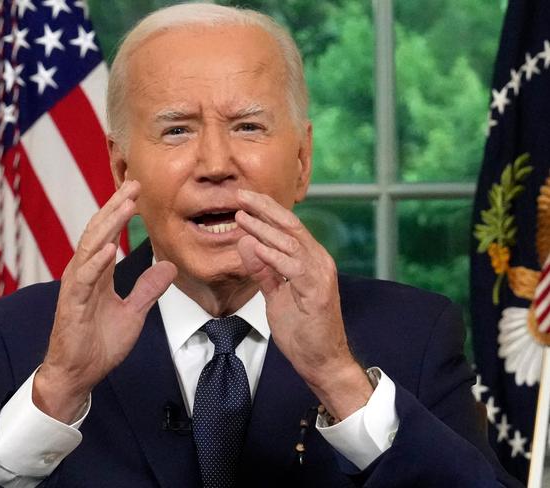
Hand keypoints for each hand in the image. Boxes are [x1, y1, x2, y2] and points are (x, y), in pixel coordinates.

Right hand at [34, 180, 176, 421]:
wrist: (79, 374)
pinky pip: (84, 279)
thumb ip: (148, 289)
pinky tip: (110, 248)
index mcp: (97, 274)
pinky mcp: (71, 305)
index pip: (108, 235)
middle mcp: (84, 274)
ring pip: (91, 248)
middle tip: (134, 184)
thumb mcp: (133, 313)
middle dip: (116, 207)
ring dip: (108, 225)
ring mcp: (76, 288)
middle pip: (99, 232)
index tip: (137, 191)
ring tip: (125, 204)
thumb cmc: (99, 344)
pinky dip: (96, 262)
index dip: (121, 212)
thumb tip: (169, 266)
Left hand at [235, 189, 371, 418]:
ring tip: (242, 216)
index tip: (243, 200)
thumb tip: (247, 243)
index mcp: (310, 259)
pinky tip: (256, 245)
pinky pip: (294, 267)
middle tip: (240, 195)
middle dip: (264, 208)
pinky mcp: (317, 292)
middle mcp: (319, 261)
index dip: (265, 211)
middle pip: (291, 226)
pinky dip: (274, 255)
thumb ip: (264, 270)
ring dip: (264, 228)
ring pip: (292, 242)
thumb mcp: (277, 295)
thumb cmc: (302, 330)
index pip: (287, 227)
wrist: (323, 361)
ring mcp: (320, 275)